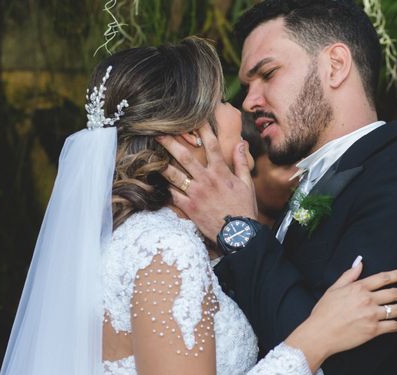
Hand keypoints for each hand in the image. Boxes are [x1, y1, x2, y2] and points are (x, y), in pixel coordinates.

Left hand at [157, 124, 257, 239]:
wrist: (238, 234)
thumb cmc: (244, 209)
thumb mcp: (247, 184)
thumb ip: (241, 162)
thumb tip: (241, 143)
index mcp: (220, 172)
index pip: (211, 145)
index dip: (203, 129)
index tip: (194, 117)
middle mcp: (206, 179)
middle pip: (185, 157)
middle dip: (171, 142)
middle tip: (158, 132)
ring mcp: (195, 193)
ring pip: (174, 174)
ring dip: (160, 163)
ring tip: (148, 154)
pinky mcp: (189, 207)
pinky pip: (172, 195)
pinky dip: (162, 187)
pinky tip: (152, 181)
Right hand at [285, 259, 396, 371]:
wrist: (320, 333)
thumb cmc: (324, 311)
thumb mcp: (334, 289)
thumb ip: (349, 275)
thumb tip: (360, 262)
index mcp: (359, 288)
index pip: (384, 278)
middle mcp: (368, 300)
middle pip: (394, 293)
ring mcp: (371, 315)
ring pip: (396, 310)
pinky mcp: (372, 330)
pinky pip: (391, 326)